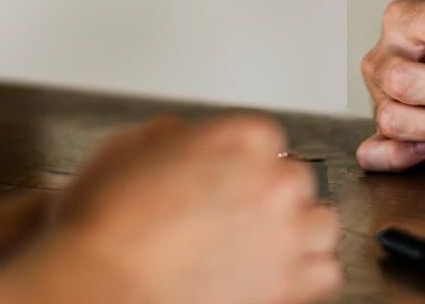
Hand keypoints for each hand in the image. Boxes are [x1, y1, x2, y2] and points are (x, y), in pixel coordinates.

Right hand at [0, 116, 339, 303]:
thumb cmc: (104, 230)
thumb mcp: (128, 149)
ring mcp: (289, 232)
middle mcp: (276, 180)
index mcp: (245, 138)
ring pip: (319, 223)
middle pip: (295, 181)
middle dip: (269, 200)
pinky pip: (325, 272)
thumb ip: (176, 135)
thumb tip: (188, 137)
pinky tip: (275, 279)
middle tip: (235, 222)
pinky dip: (305, 277)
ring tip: (261, 251)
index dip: (242, 166)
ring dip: (297, 234)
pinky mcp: (292, 283)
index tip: (229, 184)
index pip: (266, 141)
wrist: (98, 288)